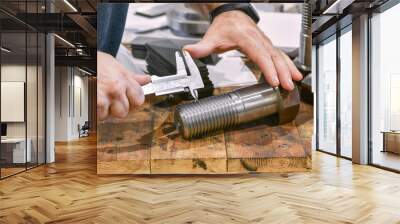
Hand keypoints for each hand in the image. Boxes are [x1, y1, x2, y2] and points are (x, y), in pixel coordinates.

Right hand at [97, 51, 149, 119]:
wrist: (76, 58)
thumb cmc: (94, 61)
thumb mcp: (115, 65)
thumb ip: (131, 76)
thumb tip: (146, 79)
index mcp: (124, 79)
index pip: (139, 99)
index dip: (133, 102)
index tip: (129, 101)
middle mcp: (118, 88)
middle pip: (126, 110)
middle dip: (118, 109)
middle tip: (110, 102)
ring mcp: (107, 96)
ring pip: (113, 115)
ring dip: (106, 112)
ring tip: (99, 100)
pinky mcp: (96, 102)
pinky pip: (100, 116)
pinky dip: (95, 112)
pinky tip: (92, 102)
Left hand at [184, 10, 302, 90]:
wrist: (232, 15)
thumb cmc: (223, 27)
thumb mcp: (211, 38)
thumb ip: (201, 47)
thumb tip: (188, 51)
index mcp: (245, 38)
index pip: (259, 54)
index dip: (267, 68)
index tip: (273, 80)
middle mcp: (258, 39)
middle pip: (273, 55)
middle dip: (282, 71)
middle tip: (287, 86)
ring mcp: (265, 42)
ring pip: (279, 54)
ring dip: (289, 68)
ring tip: (296, 81)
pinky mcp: (268, 45)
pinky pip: (280, 55)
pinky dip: (288, 64)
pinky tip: (294, 74)